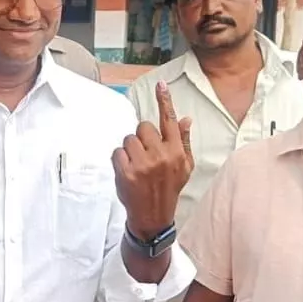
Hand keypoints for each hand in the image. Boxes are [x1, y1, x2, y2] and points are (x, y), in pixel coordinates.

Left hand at [112, 80, 193, 239]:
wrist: (153, 216)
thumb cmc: (168, 188)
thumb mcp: (184, 167)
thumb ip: (182, 142)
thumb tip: (185, 119)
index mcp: (176, 152)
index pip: (170, 121)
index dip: (164, 101)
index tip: (160, 85)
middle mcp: (161, 155)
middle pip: (143, 127)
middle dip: (141, 138)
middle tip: (145, 155)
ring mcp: (143, 164)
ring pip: (128, 139)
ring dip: (129, 150)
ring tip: (136, 165)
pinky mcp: (127, 172)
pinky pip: (117, 152)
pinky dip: (119, 160)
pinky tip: (127, 172)